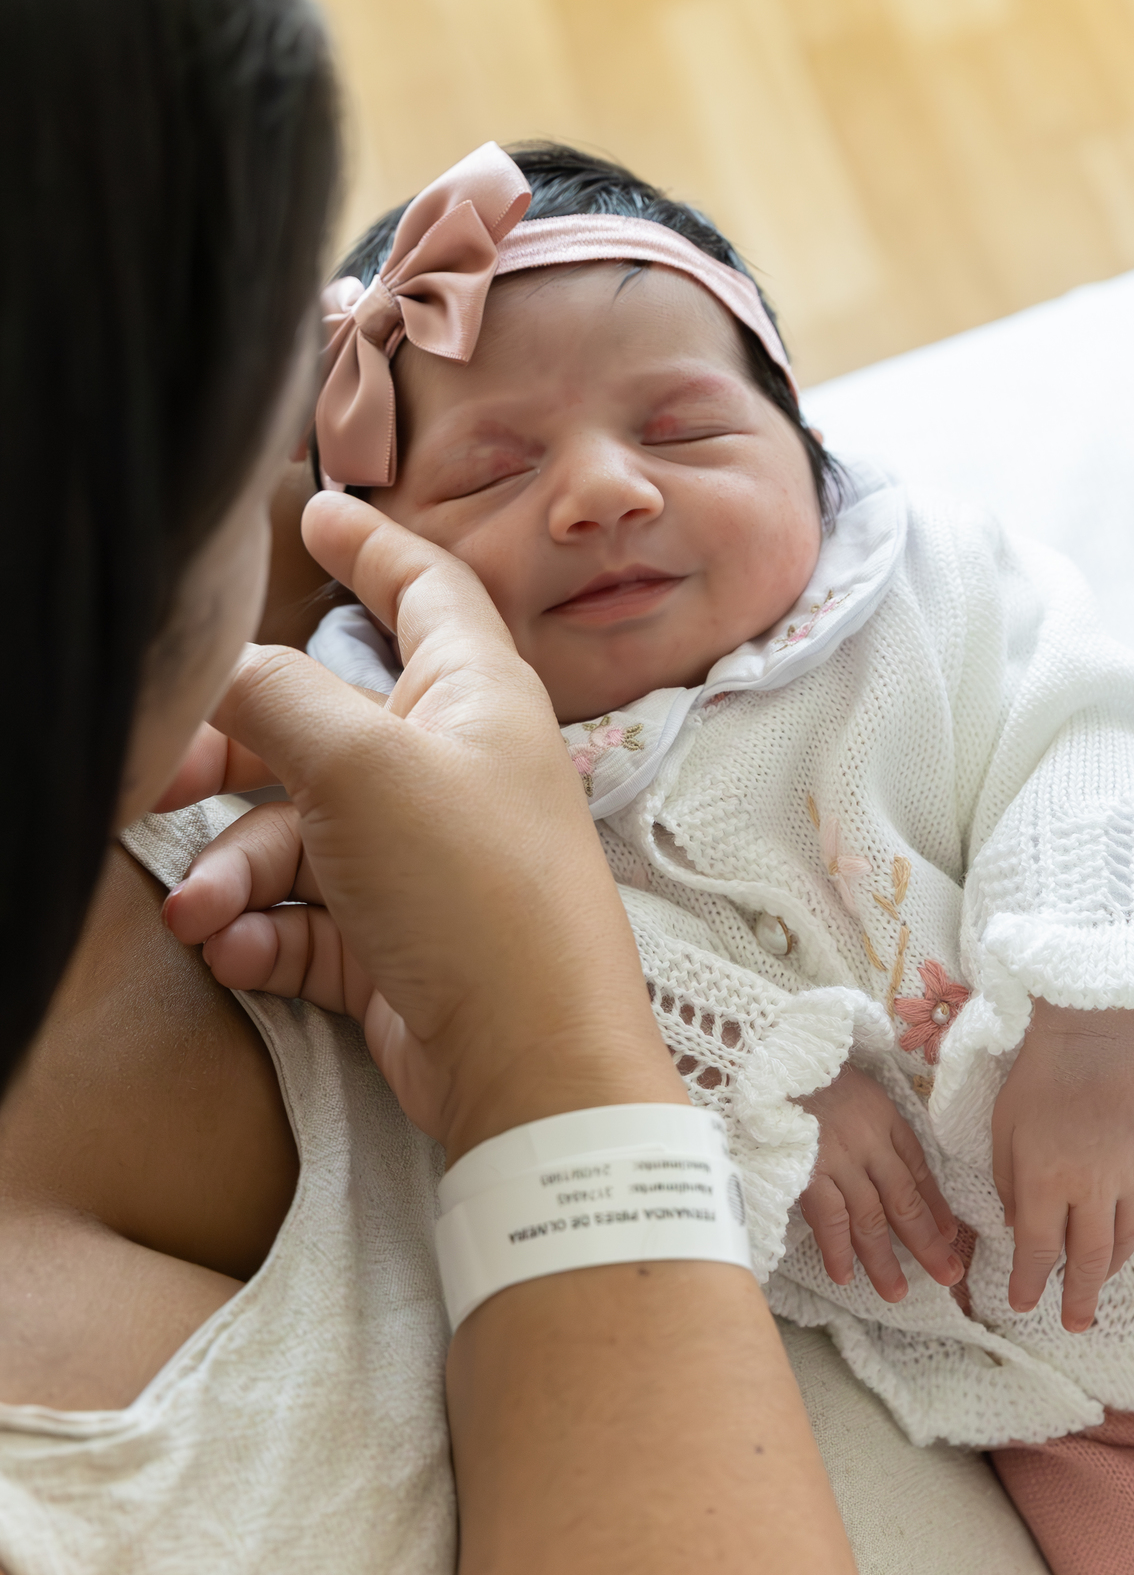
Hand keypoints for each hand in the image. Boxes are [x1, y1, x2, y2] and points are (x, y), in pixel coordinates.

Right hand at [161, 492, 683, 1160]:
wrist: (530, 1062)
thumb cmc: (475, 890)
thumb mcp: (363, 768)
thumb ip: (280, 700)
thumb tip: (222, 666)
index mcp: (474, 695)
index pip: (425, 589)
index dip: (370, 546)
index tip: (316, 511)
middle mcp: (451, 766)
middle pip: (320, 725)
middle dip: (234, 753)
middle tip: (162, 782)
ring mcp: (423, 857)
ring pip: (297, 832)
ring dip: (238, 869)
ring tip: (204, 914)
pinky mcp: (395, 940)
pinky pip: (305, 914)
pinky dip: (264, 929)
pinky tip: (237, 951)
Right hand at [797, 1064, 962, 1301]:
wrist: (769, 1051)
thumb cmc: (803, 1066)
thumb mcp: (850, 1080)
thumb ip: (866, 1114)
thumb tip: (876, 1156)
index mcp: (882, 1115)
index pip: (917, 1167)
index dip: (935, 1203)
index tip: (951, 1233)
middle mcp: (868, 1141)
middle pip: (903, 1201)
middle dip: (928, 1242)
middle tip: (948, 1276)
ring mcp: (838, 1158)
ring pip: (870, 1218)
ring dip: (884, 1259)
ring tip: (897, 1293)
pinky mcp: (807, 1169)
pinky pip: (830, 1218)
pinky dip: (838, 1249)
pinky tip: (845, 1276)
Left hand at [992, 998, 1133, 1330]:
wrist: (1092, 1040)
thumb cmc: (1037, 1081)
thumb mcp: (1003, 1130)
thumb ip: (1009, 1183)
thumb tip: (1019, 1226)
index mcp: (1046, 1179)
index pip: (1038, 1248)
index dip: (1029, 1282)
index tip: (1022, 1304)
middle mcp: (1091, 1187)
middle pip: (1090, 1259)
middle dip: (1080, 1298)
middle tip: (1074, 1325)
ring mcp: (1129, 1176)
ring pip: (1125, 1242)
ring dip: (1110, 1270)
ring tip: (1096, 1285)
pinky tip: (1127, 1244)